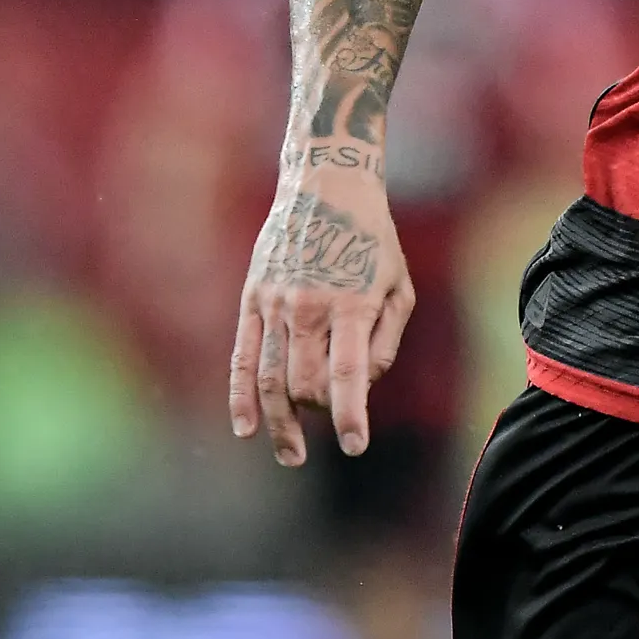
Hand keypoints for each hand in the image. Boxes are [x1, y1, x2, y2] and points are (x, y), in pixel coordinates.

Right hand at [227, 166, 413, 465]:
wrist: (326, 183)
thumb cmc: (372, 239)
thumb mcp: (397, 284)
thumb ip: (383, 340)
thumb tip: (361, 385)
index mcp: (352, 302)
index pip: (347, 374)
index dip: (350, 416)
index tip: (355, 446)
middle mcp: (308, 305)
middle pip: (304, 384)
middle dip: (319, 414)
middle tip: (331, 422)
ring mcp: (274, 303)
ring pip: (271, 379)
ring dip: (280, 423)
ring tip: (292, 455)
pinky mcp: (251, 298)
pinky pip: (242, 358)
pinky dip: (241, 397)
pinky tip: (246, 429)